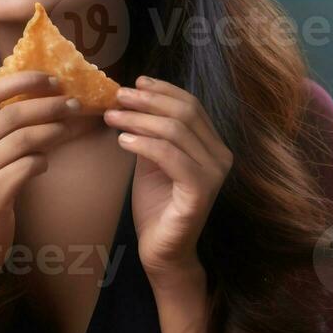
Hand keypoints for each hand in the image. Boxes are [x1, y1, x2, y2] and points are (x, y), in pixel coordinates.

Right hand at [0, 71, 82, 268]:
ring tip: (67, 129)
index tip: (52, 79)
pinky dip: (43, 161)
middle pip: (11, 115)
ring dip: (52, 131)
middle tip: (73, 104)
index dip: (22, 81)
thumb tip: (42, 93)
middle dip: (48, 106)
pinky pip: (28, 166)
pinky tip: (44, 163)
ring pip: (24, 140)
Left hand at [103, 76, 231, 280]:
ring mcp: (214, 174)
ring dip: (139, 119)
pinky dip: (144, 144)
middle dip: (148, 100)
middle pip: (185, 113)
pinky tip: (122, 141)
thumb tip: (132, 100)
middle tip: (117, 96)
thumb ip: (150, 132)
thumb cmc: (156, 205)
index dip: (163, 90)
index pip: (190, 105)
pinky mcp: (200, 192)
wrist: (161, 250)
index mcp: (212, 145)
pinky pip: (171, 157)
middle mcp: (220, 156)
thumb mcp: (151, 160)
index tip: (134, 82)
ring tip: (112, 117)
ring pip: (176, 131)